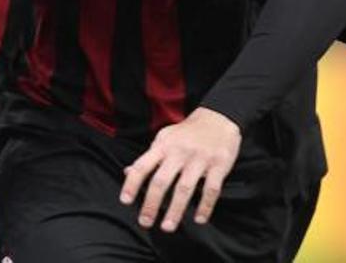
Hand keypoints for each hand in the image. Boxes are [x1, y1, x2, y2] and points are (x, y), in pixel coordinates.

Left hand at [119, 106, 240, 231]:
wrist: (218, 118)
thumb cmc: (186, 133)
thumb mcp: (164, 138)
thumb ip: (149, 157)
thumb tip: (127, 172)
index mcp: (162, 146)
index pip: (142, 166)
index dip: (132, 183)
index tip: (125, 201)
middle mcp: (179, 152)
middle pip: (161, 181)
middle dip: (151, 204)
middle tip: (145, 222)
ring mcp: (199, 159)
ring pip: (184, 189)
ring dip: (175, 210)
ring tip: (167, 227)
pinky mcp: (219, 165)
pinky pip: (212, 190)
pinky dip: (205, 206)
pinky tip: (199, 219)